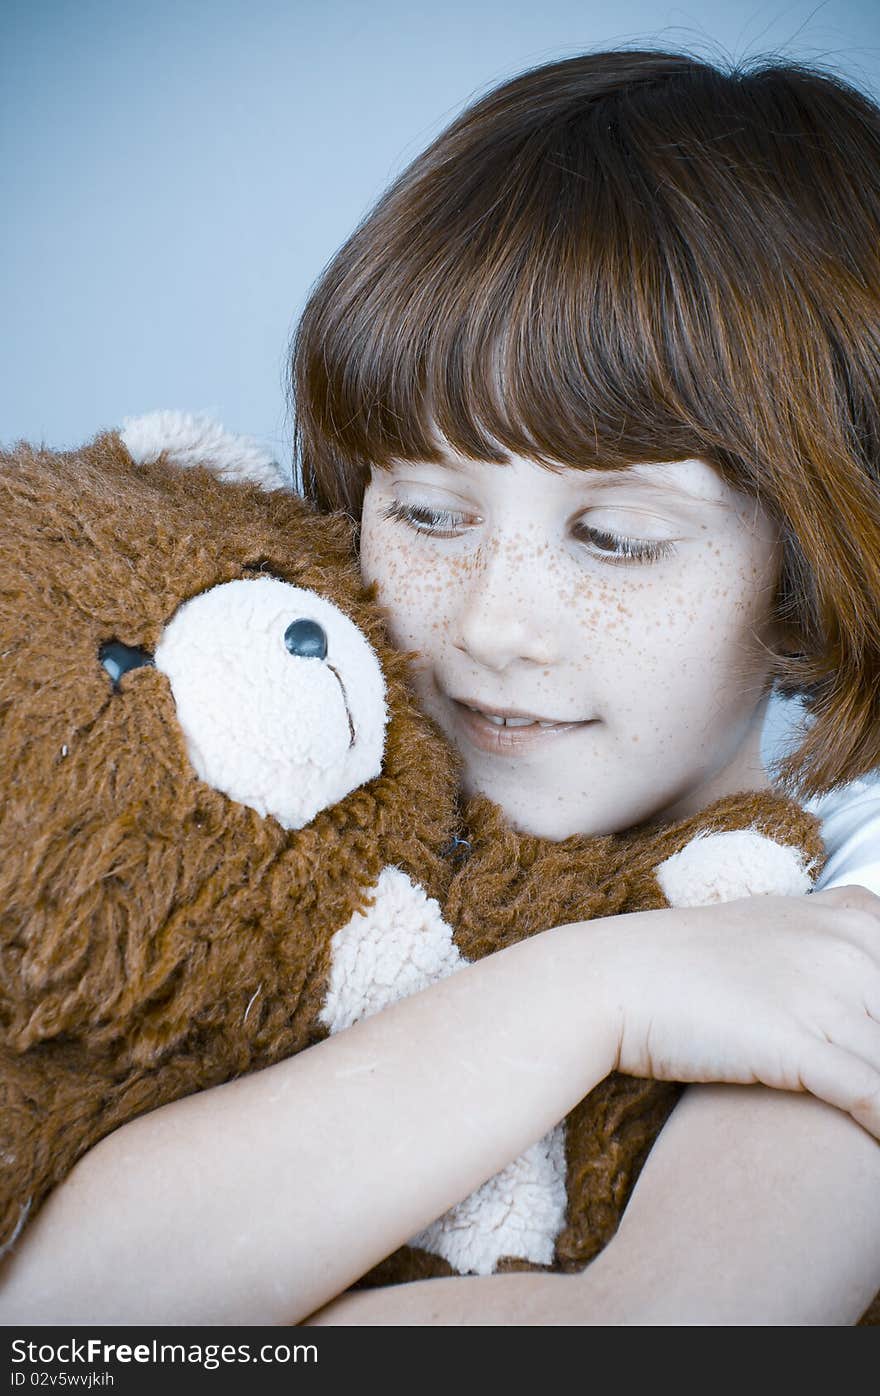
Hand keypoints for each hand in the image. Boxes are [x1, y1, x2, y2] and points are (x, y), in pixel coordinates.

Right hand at [595, 885, 879, 1137]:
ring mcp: (824, 993)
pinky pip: (872, 1096)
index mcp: (850, 918)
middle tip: (872, 1090)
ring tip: (874, 1143)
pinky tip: (878, 1150)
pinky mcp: (796, 1044)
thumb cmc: (687, 962)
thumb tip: (866, 974)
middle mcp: (847, 948)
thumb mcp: (773, 929)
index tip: (875, 1049)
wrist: (613, 980)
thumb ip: (833, 944)